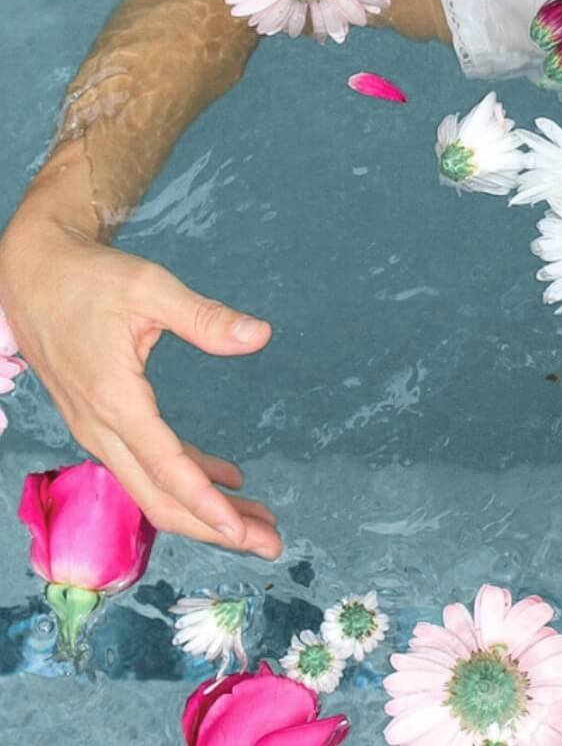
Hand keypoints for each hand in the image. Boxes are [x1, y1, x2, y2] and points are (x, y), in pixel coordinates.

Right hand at [0, 212, 282, 558]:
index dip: (206, 504)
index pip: (166, 467)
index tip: (243, 530)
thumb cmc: (91, 280)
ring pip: (153, 486)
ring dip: (204, 509)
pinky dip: (187, 476)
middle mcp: (102, 427)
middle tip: (269, 544)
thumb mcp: (150, 289)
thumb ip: (204, 317)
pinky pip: (147, 463)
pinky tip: (228, 480)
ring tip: (259, 523)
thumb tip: (260, 336)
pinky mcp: (103, 420)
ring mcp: (99, 428)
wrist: (34, 275)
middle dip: (215, 527)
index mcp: (114, 401)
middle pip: (159, 496)